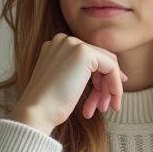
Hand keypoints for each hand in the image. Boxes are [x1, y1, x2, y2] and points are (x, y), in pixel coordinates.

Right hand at [8, 34, 127, 135]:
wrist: (37, 112)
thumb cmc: (48, 104)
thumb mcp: (64, 81)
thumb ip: (79, 71)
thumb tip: (108, 72)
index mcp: (57, 45)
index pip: (89, 58)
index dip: (100, 78)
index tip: (106, 95)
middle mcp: (64, 40)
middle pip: (99, 60)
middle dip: (104, 85)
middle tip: (104, 106)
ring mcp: (74, 44)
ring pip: (107, 64)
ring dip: (108, 89)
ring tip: (102, 108)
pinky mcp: (85, 53)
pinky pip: (111, 68)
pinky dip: (115, 86)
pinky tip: (111, 103)